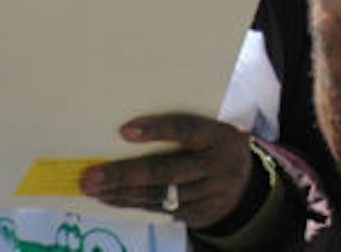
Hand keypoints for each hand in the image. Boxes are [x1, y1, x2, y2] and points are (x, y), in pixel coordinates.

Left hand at [80, 114, 253, 229]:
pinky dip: (134, 205)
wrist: (248, 182)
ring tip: (94, 188)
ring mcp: (211, 194)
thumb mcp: (211, 127)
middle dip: (125, 173)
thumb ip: (180, 125)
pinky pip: (163, 210)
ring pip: (161, 195)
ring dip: (123, 193)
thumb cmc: (214, 143)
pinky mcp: (202, 214)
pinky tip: (112, 199)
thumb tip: (128, 126)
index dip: (156, 130)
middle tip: (92, 175)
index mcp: (219, 134)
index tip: (123, 131)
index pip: (186, 128)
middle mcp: (218, 165)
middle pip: (167, 170)